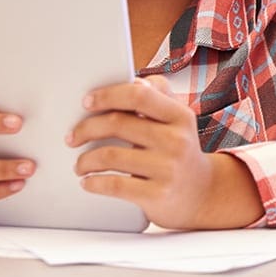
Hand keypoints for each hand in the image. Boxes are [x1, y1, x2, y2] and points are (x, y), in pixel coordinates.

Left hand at [69, 76, 260, 228]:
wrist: (202, 192)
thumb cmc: (180, 151)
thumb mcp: (178, 119)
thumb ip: (158, 95)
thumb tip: (134, 81)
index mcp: (180, 116)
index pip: (139, 94)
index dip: (108, 95)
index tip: (86, 102)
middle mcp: (177, 140)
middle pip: (118, 124)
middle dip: (86, 129)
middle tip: (73, 137)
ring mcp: (168, 168)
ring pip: (109, 156)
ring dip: (85, 160)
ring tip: (80, 164)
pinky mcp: (158, 194)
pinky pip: (113, 185)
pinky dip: (93, 182)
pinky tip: (88, 182)